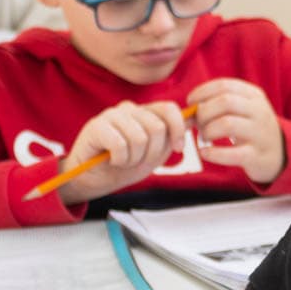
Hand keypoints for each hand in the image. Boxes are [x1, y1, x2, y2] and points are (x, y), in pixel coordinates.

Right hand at [58, 100, 188, 203]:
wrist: (95, 180)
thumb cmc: (125, 166)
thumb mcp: (155, 153)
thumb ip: (171, 136)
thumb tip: (195, 118)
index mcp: (145, 113)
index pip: (169, 109)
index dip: (177, 130)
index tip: (177, 149)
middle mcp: (130, 109)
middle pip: (156, 128)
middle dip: (151, 153)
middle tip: (137, 161)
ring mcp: (112, 115)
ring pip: (139, 138)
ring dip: (133, 159)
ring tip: (123, 161)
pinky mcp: (96, 126)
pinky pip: (120, 145)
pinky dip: (119, 160)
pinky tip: (112, 160)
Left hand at [187, 78, 285, 184]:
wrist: (279, 155)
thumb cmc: (251, 130)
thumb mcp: (242, 111)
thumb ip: (218, 106)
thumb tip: (188, 112)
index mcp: (254, 96)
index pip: (224, 85)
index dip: (202, 92)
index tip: (190, 102)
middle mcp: (259, 112)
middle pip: (225, 102)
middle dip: (204, 112)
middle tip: (198, 124)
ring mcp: (260, 134)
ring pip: (227, 124)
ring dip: (208, 130)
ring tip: (204, 137)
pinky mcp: (256, 156)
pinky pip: (232, 153)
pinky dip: (213, 154)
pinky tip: (204, 153)